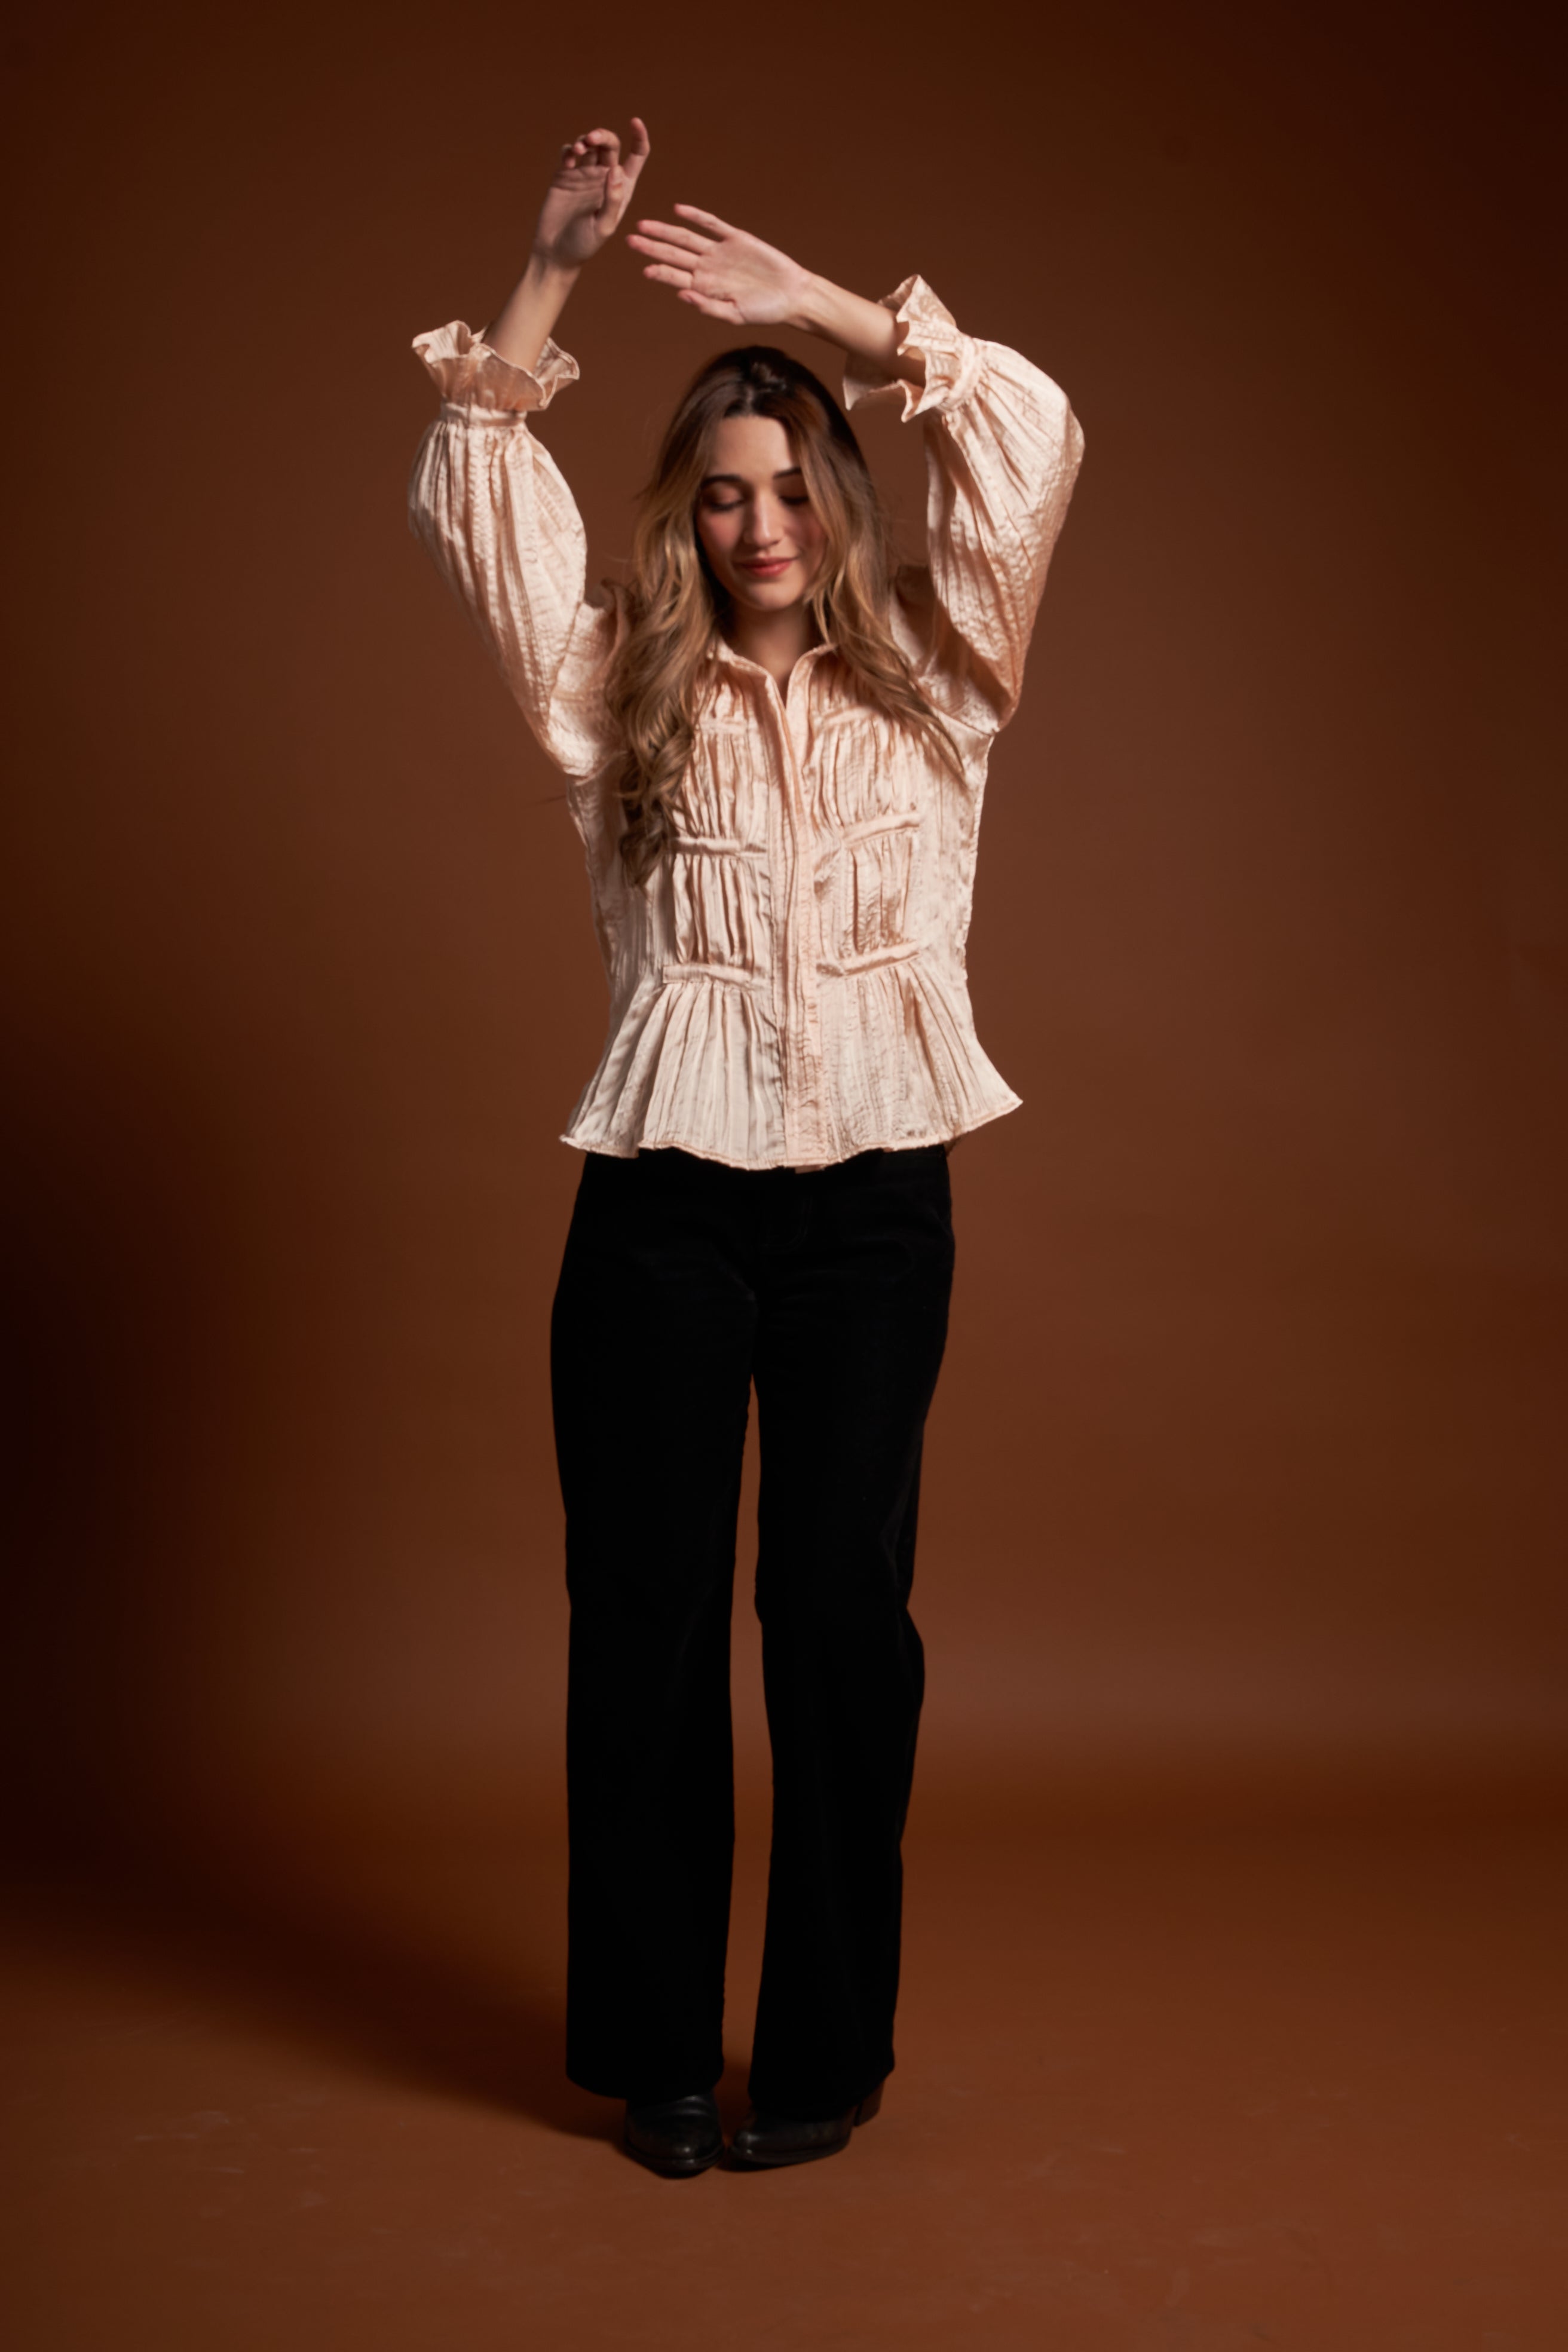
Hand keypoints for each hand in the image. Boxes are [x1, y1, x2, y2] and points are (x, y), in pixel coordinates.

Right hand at [532, 119, 651, 270]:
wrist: (555, 254)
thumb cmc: (583, 245)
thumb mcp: (603, 227)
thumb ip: (612, 199)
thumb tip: (617, 169)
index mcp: (621, 189)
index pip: (636, 156)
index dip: (639, 137)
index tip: (635, 121)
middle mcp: (604, 179)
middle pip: (610, 144)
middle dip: (602, 136)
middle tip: (591, 140)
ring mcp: (584, 175)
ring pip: (589, 145)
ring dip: (586, 139)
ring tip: (580, 148)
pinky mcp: (564, 176)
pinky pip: (569, 152)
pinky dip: (569, 149)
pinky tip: (569, 159)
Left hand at [626, 205, 811, 326]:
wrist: (791, 294)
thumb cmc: (764, 312)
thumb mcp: (735, 315)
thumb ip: (708, 307)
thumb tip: (681, 295)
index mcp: (705, 288)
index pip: (676, 277)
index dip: (659, 272)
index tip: (644, 268)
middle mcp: (708, 268)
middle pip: (674, 254)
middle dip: (652, 247)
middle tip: (629, 240)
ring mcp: (720, 252)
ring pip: (686, 238)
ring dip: (666, 231)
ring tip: (644, 225)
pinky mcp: (735, 238)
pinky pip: (712, 224)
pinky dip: (696, 216)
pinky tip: (679, 210)